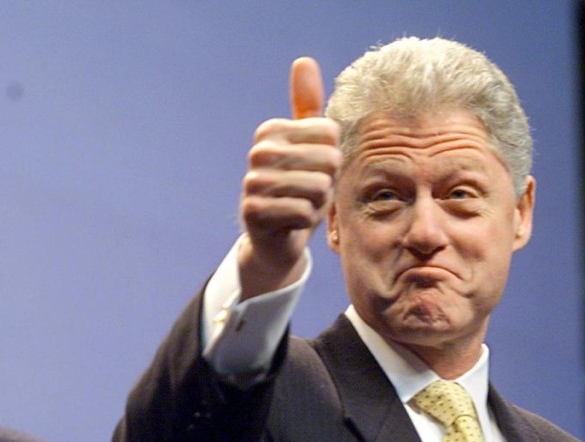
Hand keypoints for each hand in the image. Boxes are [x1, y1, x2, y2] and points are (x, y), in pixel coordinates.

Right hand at [238, 57, 340, 299]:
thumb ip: (307, 105)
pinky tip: (291, 222)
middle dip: (327, 183)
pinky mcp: (252, 212)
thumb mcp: (308, 145)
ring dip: (317, 204)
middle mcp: (258, 152)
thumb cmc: (298, 187)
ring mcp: (252, 182)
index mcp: (271, 130)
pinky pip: (303, 213)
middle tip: (309, 192)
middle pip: (328, 160)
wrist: (276, 238)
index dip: (333, 158)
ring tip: (301, 206)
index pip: (331, 135)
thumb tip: (302, 61)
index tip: (313, 169)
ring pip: (317, 188)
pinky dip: (305, 222)